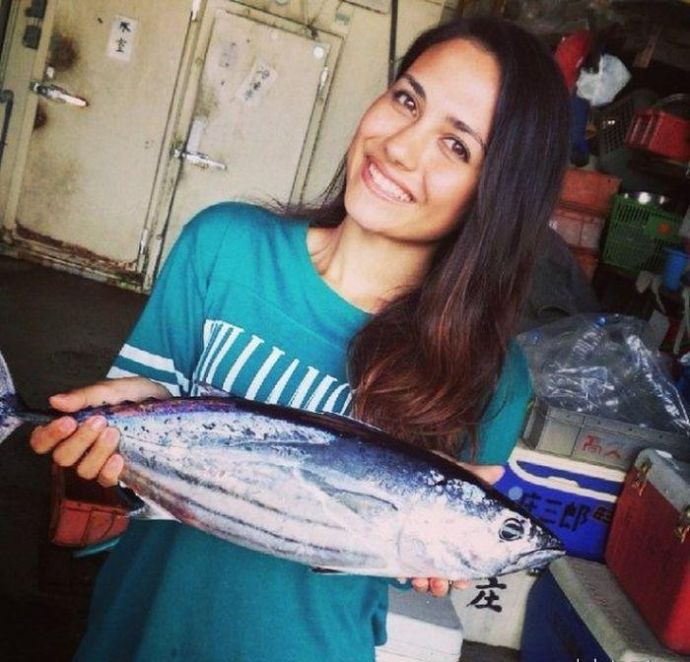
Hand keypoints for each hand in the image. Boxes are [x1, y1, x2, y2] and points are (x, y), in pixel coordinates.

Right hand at [30, 377, 169, 486]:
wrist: (170, 407)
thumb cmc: (138, 396)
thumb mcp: (117, 389)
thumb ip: (87, 396)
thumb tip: (55, 401)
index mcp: (74, 425)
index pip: (42, 441)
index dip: (47, 436)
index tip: (67, 421)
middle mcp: (82, 447)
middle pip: (62, 458)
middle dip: (78, 441)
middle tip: (98, 421)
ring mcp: (100, 461)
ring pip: (83, 470)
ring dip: (96, 452)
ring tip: (114, 432)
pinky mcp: (119, 471)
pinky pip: (106, 481)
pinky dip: (110, 471)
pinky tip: (119, 457)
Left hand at [404, 463, 501, 596]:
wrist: (399, 469)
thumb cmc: (431, 476)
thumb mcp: (453, 475)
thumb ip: (475, 476)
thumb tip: (500, 470)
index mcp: (452, 533)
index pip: (462, 560)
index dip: (463, 575)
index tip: (462, 581)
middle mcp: (435, 543)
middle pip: (442, 572)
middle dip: (443, 583)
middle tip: (440, 584)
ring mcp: (415, 546)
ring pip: (423, 574)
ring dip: (425, 583)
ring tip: (422, 582)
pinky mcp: (396, 544)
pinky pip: (400, 565)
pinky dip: (403, 574)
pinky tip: (403, 575)